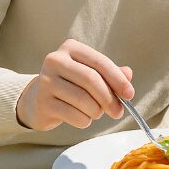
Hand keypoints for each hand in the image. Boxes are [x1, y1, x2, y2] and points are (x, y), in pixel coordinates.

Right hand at [16, 39, 134, 130]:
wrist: (38, 101)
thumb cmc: (72, 85)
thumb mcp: (91, 74)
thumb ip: (111, 73)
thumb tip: (128, 74)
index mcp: (71, 48)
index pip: (100, 62)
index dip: (118, 79)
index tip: (130, 95)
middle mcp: (55, 60)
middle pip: (91, 80)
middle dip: (109, 98)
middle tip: (118, 112)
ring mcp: (46, 81)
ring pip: (83, 99)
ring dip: (97, 111)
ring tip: (97, 113)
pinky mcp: (42, 102)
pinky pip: (73, 115)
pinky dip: (85, 120)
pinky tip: (83, 119)